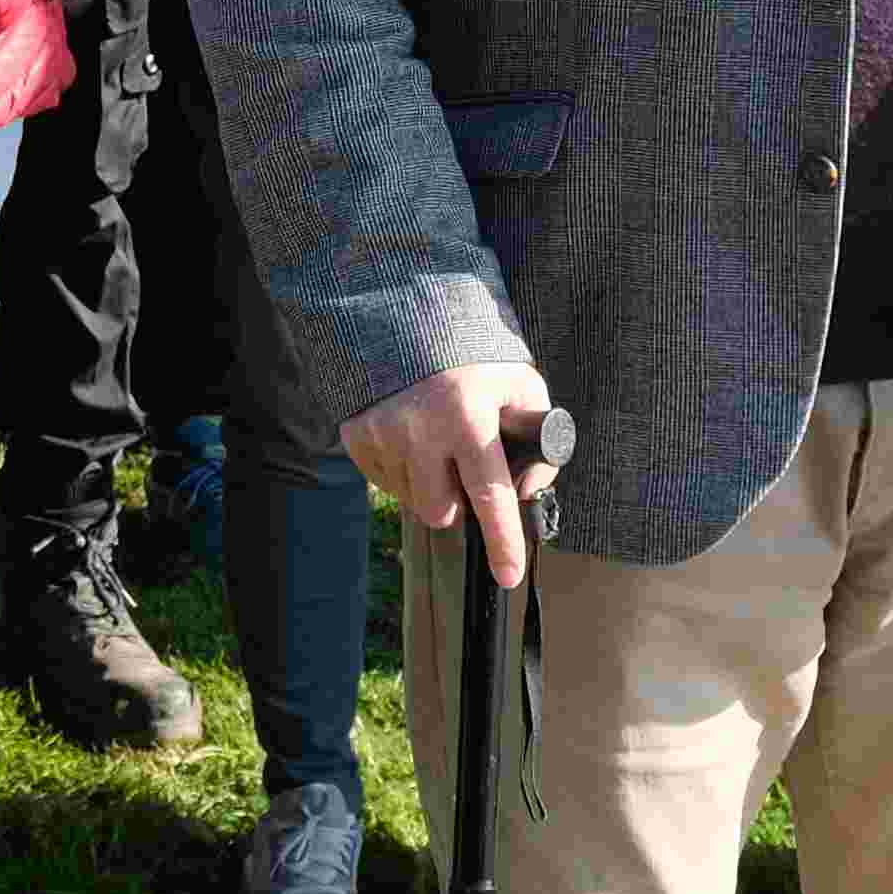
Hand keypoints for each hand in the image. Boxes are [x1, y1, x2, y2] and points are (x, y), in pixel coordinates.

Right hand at [345, 359, 560, 590]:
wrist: (409, 318)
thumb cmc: (476, 359)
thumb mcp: (521, 387)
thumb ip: (537, 441)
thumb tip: (527, 491)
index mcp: (468, 417)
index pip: (490, 494)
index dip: (502, 541)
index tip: (508, 575)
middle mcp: (420, 429)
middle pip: (441, 511)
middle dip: (457, 502)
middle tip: (464, 467)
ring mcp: (382, 433)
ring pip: (412, 500)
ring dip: (428, 485)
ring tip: (436, 443)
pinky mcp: (356, 435)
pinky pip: (384, 482)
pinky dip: (402, 472)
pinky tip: (412, 439)